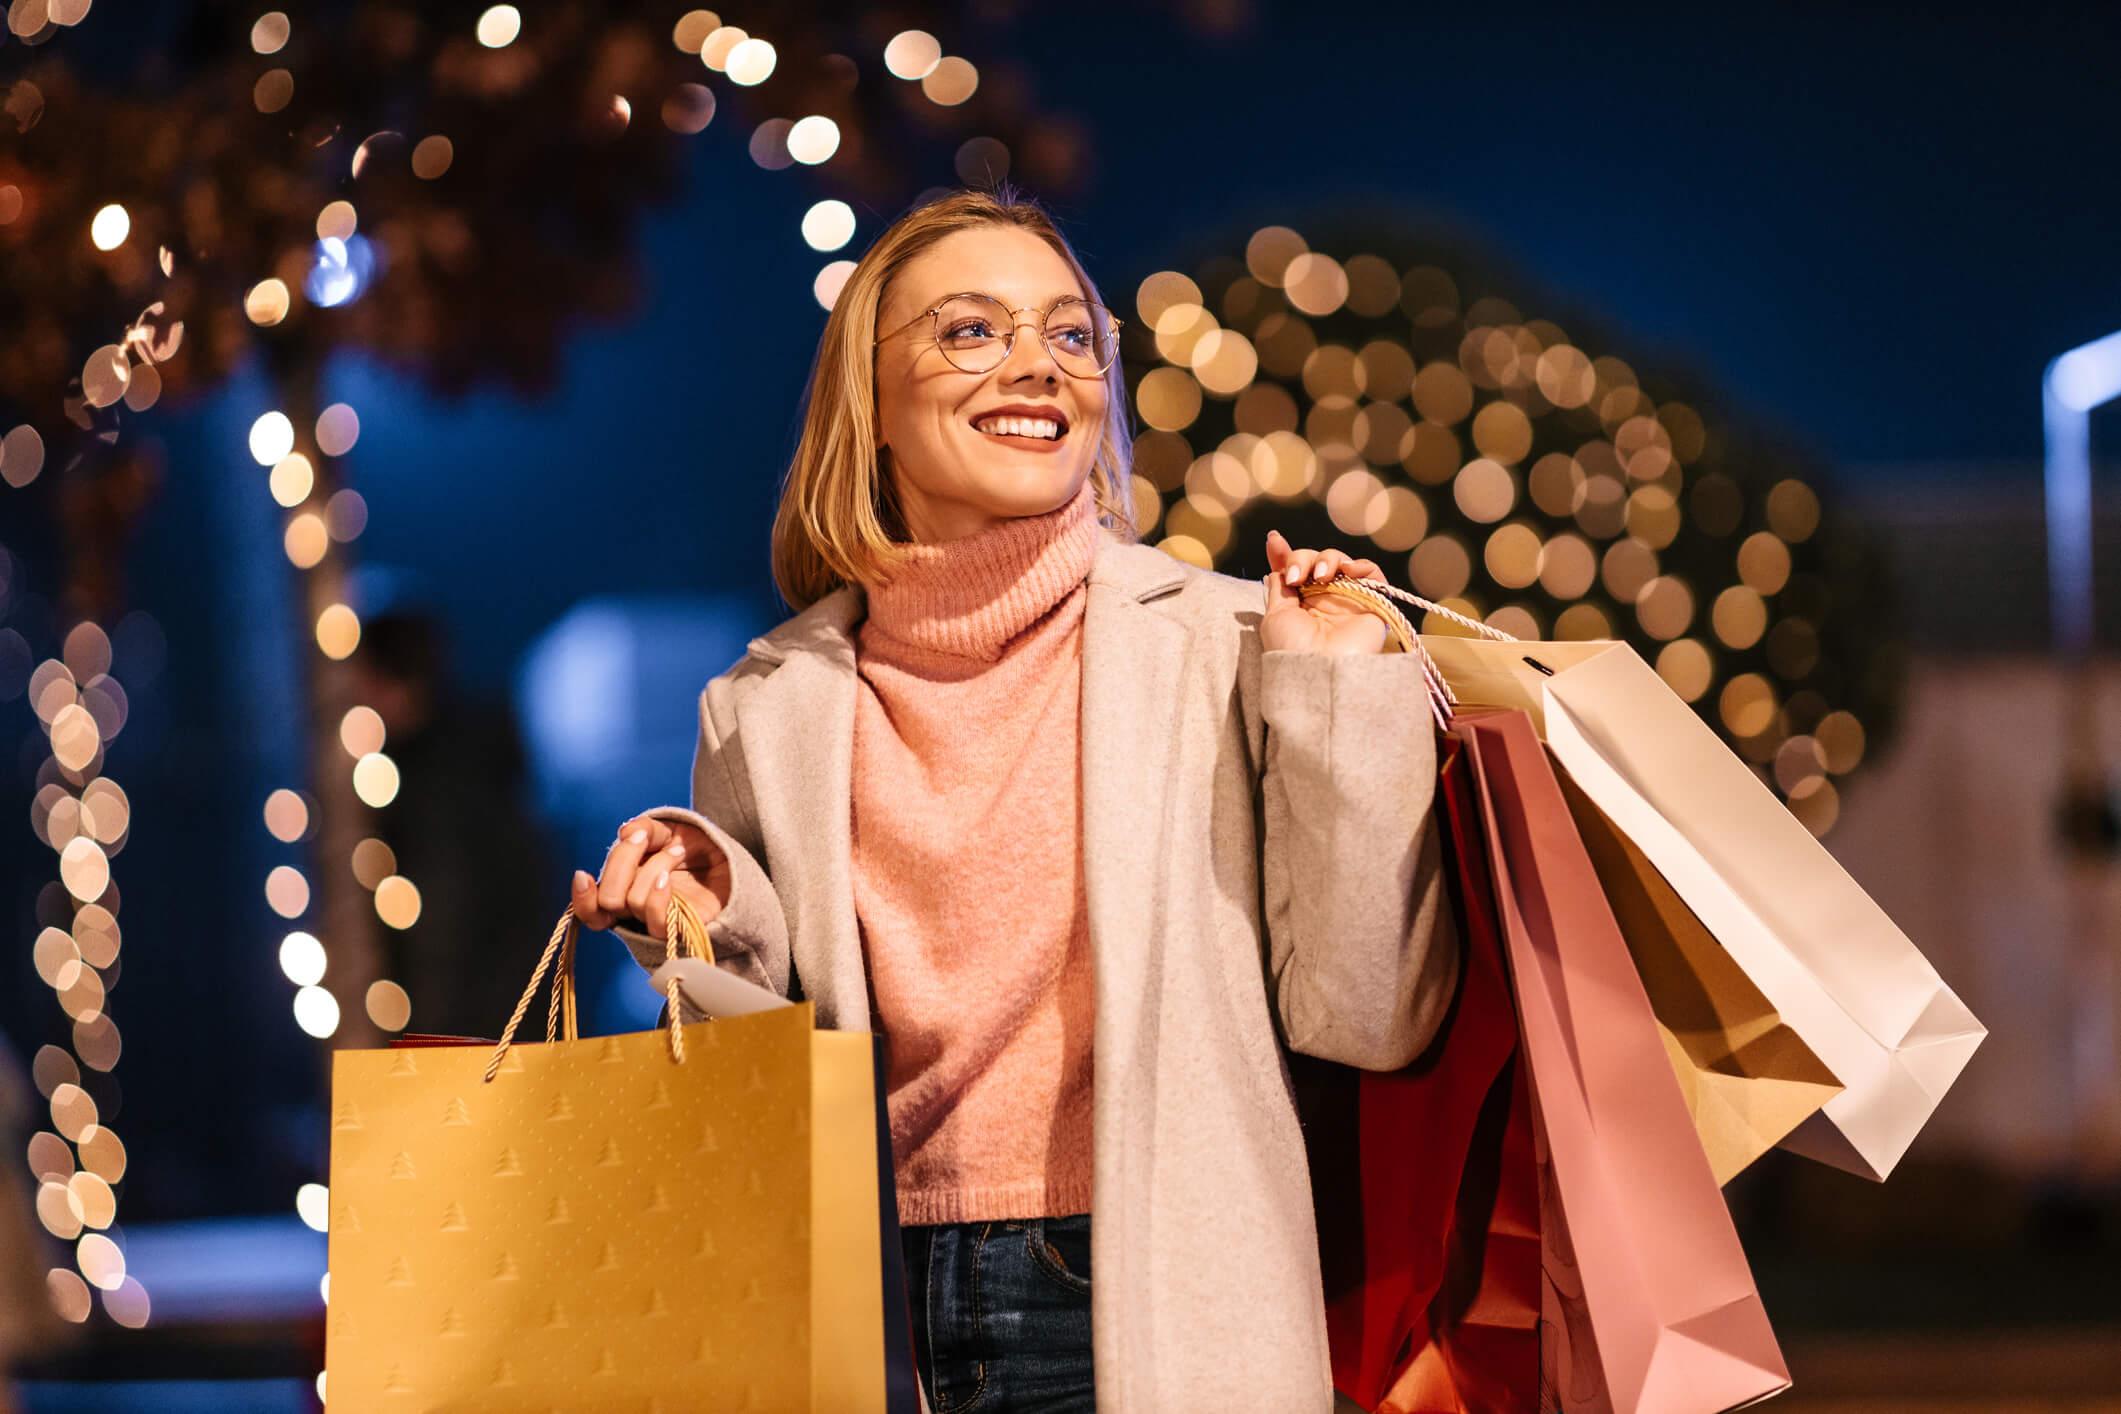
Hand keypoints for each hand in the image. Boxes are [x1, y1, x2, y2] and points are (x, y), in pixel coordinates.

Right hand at [571, 814, 728, 941]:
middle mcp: (638, 911)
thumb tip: (625, 831)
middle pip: (607, 899)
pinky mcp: (681, 930)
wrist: (738, 868)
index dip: (581, 898)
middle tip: (644, 839)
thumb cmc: (703, 852)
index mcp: (627, 890)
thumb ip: (647, 830)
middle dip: (621, 861)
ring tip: (677, 852)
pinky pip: (655, 921)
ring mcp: (659, 921)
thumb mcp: (672, 830)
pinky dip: (656, 894)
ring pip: (632, 900)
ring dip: (653, 866)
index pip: (592, 909)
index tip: (583, 874)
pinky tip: (668, 878)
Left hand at [1260, 529, 1391, 655]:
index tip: (1274, 540)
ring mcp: (1348, 601)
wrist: (1320, 671)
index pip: (1295, 571)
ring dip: (1328, 558)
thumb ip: (1278, 588)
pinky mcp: (1372, 605)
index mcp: (1300, 605)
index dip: (1285, 554)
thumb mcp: (1275, 616)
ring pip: (1341, 562)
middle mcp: (1324, 601)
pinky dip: (1362, 565)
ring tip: (1320, 575)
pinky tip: (1348, 571)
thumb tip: (1276, 568)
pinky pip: (1373, 575)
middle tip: (1295, 576)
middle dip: (1302, 558)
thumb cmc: (1293, 649)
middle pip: (1315, 560)